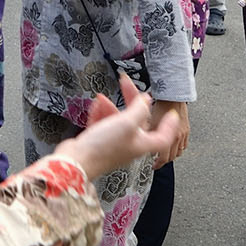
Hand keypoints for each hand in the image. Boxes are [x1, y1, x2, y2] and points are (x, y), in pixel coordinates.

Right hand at [57, 76, 181, 180]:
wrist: (75, 162)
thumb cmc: (103, 147)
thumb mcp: (126, 123)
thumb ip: (139, 110)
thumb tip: (147, 100)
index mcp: (141, 144)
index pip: (163, 136)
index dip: (168, 125)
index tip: (170, 113)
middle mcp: (129, 145)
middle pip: (137, 121)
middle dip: (131, 100)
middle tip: (125, 83)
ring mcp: (112, 145)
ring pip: (117, 121)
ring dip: (111, 107)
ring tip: (102, 97)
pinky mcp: (97, 143)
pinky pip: (102, 125)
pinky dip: (100, 114)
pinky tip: (96, 105)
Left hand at [151, 99, 189, 165]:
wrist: (172, 96)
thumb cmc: (160, 106)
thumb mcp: (150, 123)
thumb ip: (149, 135)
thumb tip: (144, 142)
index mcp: (168, 137)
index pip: (163, 158)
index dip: (158, 164)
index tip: (153, 165)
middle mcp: (177, 137)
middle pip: (172, 156)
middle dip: (164, 161)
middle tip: (158, 162)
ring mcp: (183, 134)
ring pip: (179, 152)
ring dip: (172, 155)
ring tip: (166, 156)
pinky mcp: (187, 129)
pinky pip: (185, 144)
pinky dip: (179, 148)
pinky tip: (175, 146)